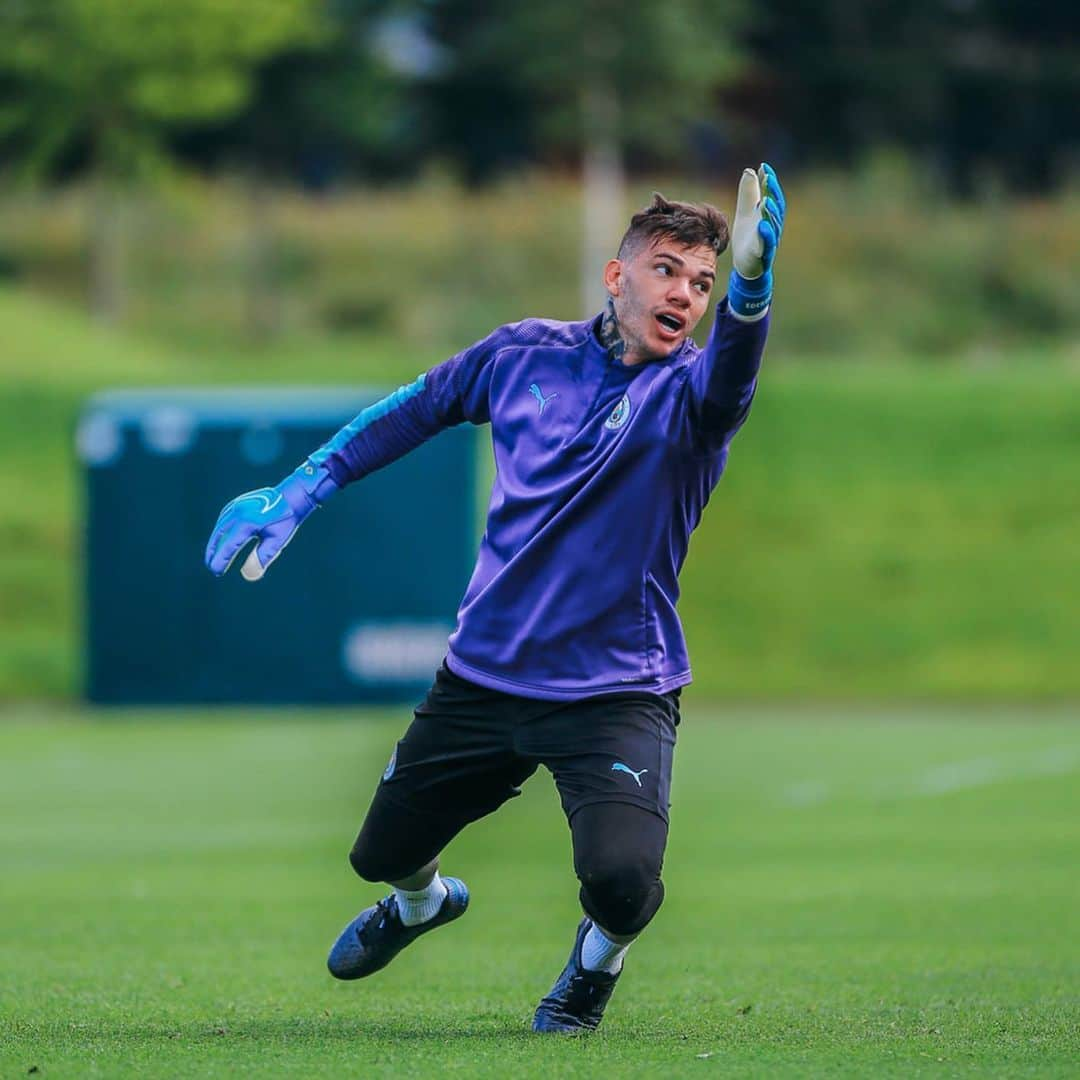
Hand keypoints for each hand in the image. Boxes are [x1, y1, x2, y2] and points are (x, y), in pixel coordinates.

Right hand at [204, 461, 337, 581]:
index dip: (221, 560)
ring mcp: (236, 506)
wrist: (291, 497)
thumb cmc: (285, 521)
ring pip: (219, 527)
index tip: (216, 571)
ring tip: (212, 556)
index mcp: (247, 522)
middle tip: (211, 567)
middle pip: (219, 536)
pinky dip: (220, 532)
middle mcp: (238, 513)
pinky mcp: (237, 503)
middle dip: (213, 552)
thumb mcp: (276, 541)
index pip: (229, 546)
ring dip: (214, 542)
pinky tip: (219, 540)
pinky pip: (223, 519)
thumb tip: (247, 575)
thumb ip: (261, 557)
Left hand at [728, 162, 785, 319]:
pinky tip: (762, 224)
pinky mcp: (762, 255)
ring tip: (765, 200)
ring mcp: (769, 241)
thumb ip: (748, 194)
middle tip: (767, 177)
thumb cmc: (748, 238)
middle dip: (772, 192)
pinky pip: (766, 245)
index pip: (771, 196)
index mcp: (768, 215)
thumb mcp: (745, 213)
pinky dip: (765, 234)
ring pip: (773, 225)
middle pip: (776, 208)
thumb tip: (750, 170)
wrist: (745, 266)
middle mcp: (772, 226)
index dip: (769, 182)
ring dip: (771, 212)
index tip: (763, 167)